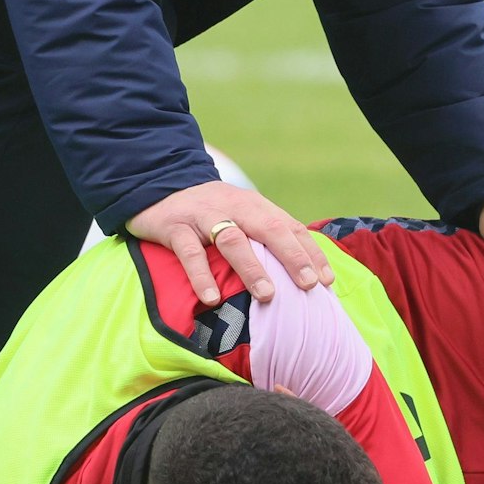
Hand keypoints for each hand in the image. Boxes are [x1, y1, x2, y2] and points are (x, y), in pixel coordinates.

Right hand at [126, 181, 332, 307]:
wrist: (156, 185)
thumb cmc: (208, 212)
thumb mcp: (239, 216)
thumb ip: (264, 237)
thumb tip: (298, 275)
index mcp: (254, 206)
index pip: (290, 227)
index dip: (310, 253)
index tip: (328, 281)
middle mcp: (234, 207)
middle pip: (269, 229)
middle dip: (292, 256)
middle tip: (309, 285)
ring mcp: (204, 215)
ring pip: (233, 239)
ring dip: (252, 267)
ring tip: (268, 294)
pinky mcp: (175, 226)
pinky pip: (190, 252)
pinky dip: (201, 275)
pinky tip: (211, 298)